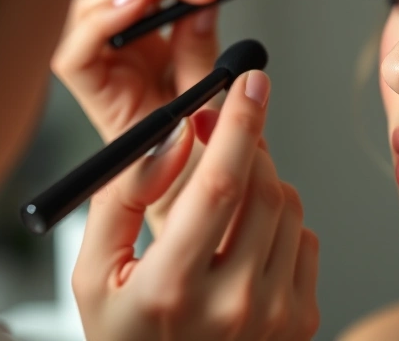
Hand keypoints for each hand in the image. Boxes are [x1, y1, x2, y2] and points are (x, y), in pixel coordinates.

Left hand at [52, 0, 229, 140]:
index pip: (78, 55)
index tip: (143, 0)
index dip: (103, 21)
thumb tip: (202, 11)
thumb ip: (197, 60)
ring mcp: (123, 46)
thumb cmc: (189, 142)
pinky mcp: (146, 33)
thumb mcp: (200, 108)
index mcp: (105, 100)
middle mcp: (106, 66)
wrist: (197, 149)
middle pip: (103, 6)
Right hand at [73, 70, 320, 340]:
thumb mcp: (92, 273)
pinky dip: (280, 222)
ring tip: (225, 201)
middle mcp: (231, 305)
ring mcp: (274, 316)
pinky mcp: (302, 321)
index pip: (219, 186)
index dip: (237, 124)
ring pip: (289, 207)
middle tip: (222, 128)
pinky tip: (245, 242)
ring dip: (262, 182)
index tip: (249, 82)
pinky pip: (305, 238)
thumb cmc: (127, 332)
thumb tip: (173, 137)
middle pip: (263, 189)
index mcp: (170, 289)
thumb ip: (122, 197)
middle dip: (247, 144)